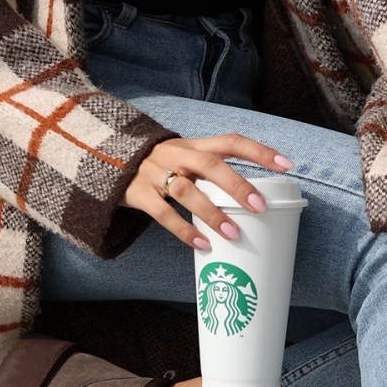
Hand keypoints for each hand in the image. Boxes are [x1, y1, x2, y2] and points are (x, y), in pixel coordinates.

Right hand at [121, 134, 293, 248]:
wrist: (100, 158)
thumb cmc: (157, 166)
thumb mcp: (183, 159)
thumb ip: (211, 173)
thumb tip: (251, 200)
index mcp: (192, 145)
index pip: (231, 141)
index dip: (259, 151)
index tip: (287, 164)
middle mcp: (176, 154)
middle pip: (211, 165)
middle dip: (238, 185)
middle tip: (260, 207)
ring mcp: (154, 173)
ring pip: (187, 190)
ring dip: (213, 212)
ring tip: (234, 234)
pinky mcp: (138, 194)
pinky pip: (163, 213)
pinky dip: (184, 230)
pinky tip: (202, 244)